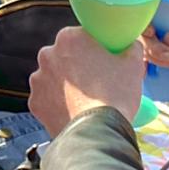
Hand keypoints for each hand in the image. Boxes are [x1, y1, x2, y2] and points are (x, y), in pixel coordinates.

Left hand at [29, 26, 146, 135]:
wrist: (97, 133)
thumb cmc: (115, 96)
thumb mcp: (133, 64)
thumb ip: (131, 46)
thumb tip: (130, 44)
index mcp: (69, 38)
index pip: (83, 36)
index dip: (96, 48)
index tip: (104, 59)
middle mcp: (47, 54)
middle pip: (66, 56)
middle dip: (78, 65)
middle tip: (97, 80)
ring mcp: (38, 79)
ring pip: (55, 77)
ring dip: (67, 84)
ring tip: (86, 99)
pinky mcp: (35, 102)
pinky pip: (48, 98)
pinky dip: (58, 103)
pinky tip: (74, 110)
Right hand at [140, 12, 168, 76]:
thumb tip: (167, 40)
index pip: (148, 10)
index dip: (142, 20)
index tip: (151, 32)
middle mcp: (160, 21)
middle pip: (142, 32)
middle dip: (154, 47)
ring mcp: (158, 37)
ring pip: (145, 47)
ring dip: (158, 57)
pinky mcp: (159, 52)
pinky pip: (150, 58)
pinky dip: (158, 63)